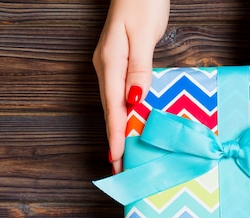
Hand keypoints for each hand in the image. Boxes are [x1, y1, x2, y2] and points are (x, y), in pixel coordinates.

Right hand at [93, 0, 169, 173]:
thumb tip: (134, 100)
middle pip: (110, 111)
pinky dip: (123, 116)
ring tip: (122, 156)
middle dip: (115, 141)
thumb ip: (138, 68)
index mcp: (110, 63)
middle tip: (119, 169)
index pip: (113, 108)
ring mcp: (110, 66)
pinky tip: (129, 126)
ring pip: (114, 106)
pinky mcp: (119, 63)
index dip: (116, 135)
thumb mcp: (143, 35)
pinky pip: (119, 96)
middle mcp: (106, 67)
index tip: (118, 159)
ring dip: (118, 131)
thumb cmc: (143, 3)